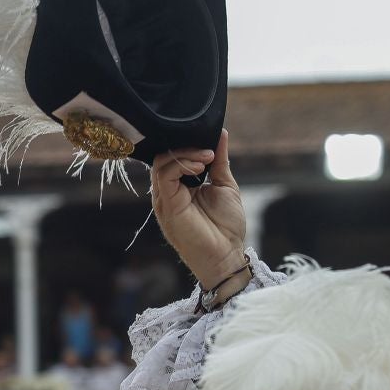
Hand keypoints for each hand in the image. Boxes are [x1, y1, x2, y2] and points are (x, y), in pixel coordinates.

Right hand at [151, 128, 247, 290]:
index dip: (187, 144)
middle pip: (164, 156)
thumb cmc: (226, 227)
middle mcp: (168, 191)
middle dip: (186, 146)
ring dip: (186, 154)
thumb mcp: (225, 186)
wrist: (227, 255)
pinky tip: (200, 166)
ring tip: (207, 158)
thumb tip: (221, 134)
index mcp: (180, 186)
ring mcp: (165, 199)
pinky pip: (165, 176)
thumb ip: (219, 162)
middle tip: (208, 150)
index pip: (173, 156)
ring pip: (162, 163)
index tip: (209, 142)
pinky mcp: (167, 205)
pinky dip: (181, 164)